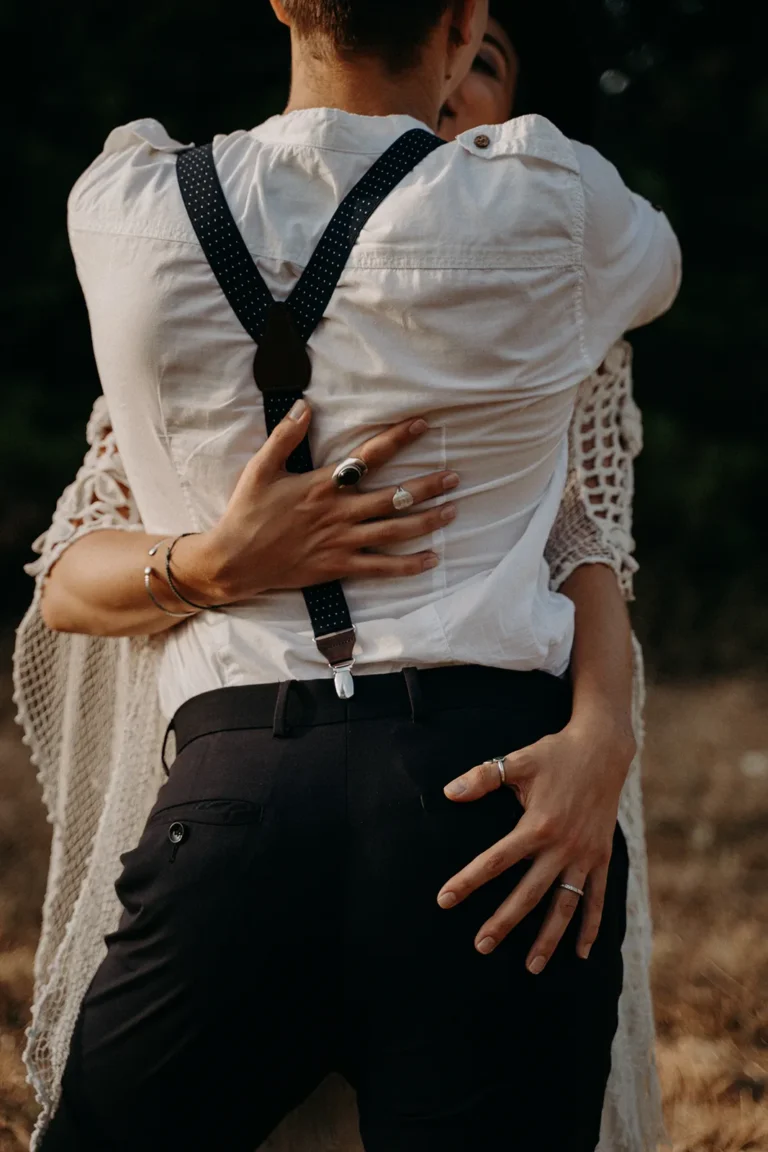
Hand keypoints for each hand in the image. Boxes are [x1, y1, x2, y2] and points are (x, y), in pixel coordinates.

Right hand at [178, 400, 458, 602]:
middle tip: (455, 477)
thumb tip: (305, 405)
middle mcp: (339, 513)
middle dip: (429, 485)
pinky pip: (382, 568)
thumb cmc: (247, 512)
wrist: (235, 561)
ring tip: (452, 511)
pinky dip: (409, 565)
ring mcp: (342, 542)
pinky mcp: (339, 567)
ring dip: (428, 521)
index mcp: (324, 485)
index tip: (423, 426)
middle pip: (395, 496)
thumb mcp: (260, 469)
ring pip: (396, 531)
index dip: (398, 439)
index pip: (368, 456)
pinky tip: (432, 559)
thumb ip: (284, 436)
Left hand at [436, 715, 635, 971]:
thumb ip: (483, 777)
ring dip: (549, 938)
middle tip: (480, 946)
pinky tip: (581, 953)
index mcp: (537, 825)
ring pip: (565, 906)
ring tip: (530, 967)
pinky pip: (596, 898)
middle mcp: (562, 847)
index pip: (496, 860)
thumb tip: (448, 792)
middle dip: (504, 922)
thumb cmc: (556, 754)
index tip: (444, 899)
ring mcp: (584, 855)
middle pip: (529, 893)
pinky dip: (590, 926)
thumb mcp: (518, 760)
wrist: (605, 749)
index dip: (468, 880)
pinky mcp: (601, 857)